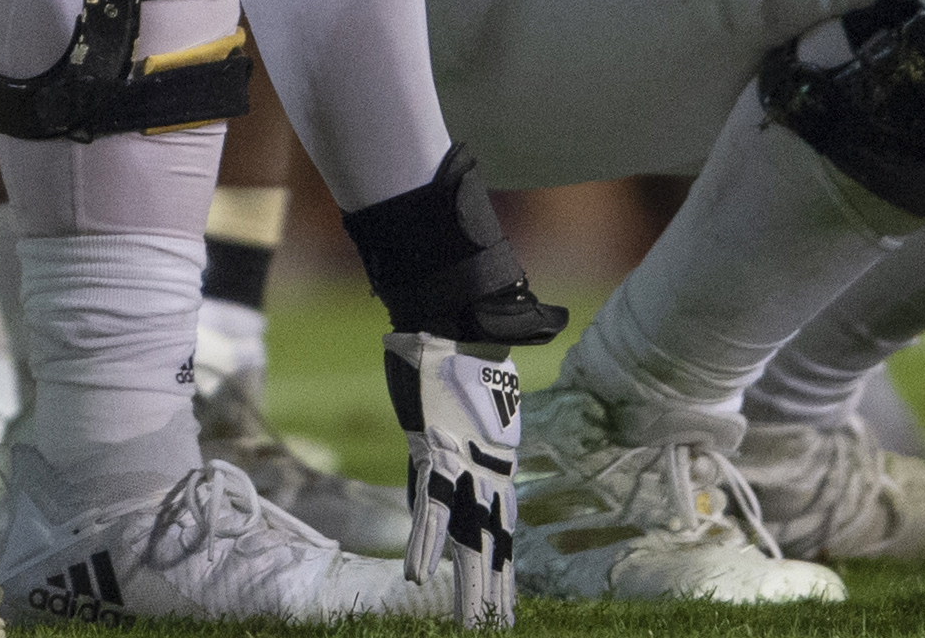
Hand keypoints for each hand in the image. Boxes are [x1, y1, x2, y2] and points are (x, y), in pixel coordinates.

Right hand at [384, 332, 520, 625]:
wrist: (461, 318)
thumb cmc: (467, 351)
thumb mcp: (479, 399)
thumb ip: (478, 419)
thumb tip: (473, 421)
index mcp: (496, 464)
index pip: (501, 529)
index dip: (503, 569)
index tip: (506, 605)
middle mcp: (484, 471)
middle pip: (490, 544)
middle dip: (491, 591)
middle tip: (497, 630)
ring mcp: (462, 462)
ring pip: (466, 536)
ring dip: (466, 584)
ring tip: (473, 625)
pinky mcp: (437, 450)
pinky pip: (427, 507)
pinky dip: (421, 542)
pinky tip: (418, 578)